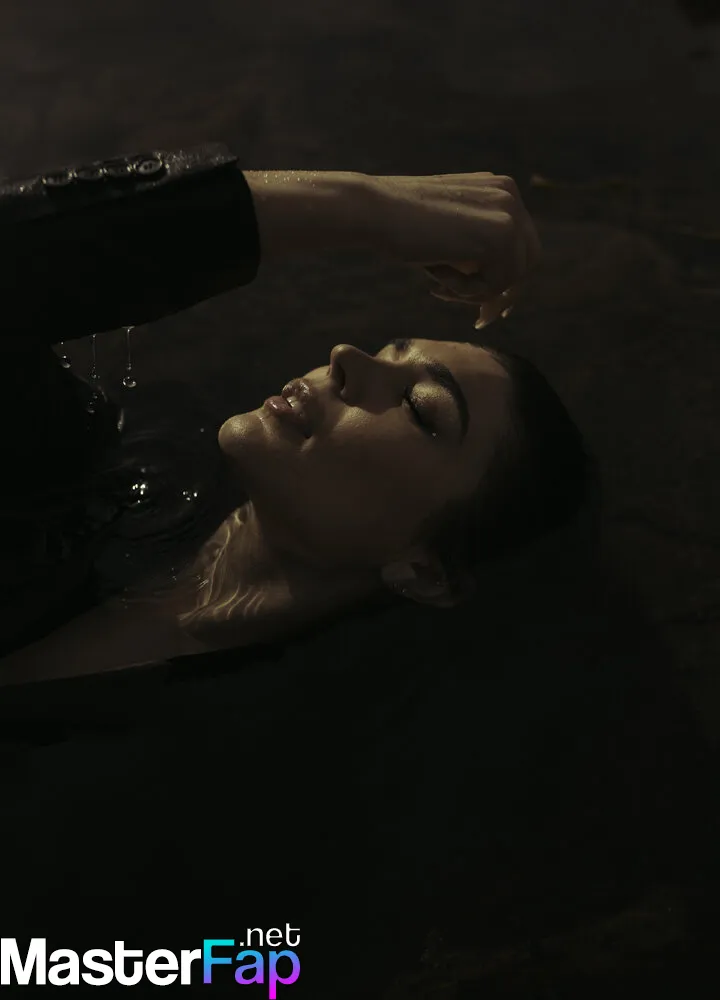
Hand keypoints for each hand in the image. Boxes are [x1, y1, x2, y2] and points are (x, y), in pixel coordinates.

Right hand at [369, 172, 541, 328]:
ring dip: (472, 292)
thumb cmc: (400, 227)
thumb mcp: (449, 233)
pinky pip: (495, 285)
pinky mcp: (500, 235)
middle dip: (502, 295)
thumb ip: (478, 249)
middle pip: (528, 262)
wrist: (374, 211)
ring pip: (511, 278)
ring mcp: (509, 213)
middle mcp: (510, 196)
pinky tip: (435, 272)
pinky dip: (464, 290)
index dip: (506, 280)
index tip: (487, 308)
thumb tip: (504, 297)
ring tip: (438, 282)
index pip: (521, 245)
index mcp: (499, 189)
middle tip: (481, 320)